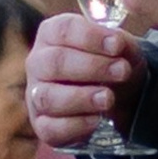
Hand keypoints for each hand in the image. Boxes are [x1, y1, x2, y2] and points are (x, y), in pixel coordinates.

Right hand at [25, 10, 144, 150]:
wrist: (118, 97)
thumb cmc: (111, 64)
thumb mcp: (122, 48)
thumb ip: (120, 42)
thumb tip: (116, 43)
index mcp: (52, 34)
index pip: (63, 30)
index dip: (90, 37)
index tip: (117, 45)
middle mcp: (38, 63)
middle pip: (54, 62)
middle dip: (92, 67)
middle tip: (122, 71)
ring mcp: (35, 95)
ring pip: (48, 97)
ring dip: (81, 98)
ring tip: (109, 98)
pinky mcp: (41, 124)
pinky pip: (50, 128)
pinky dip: (75, 125)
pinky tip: (96, 120)